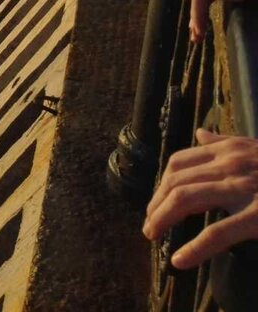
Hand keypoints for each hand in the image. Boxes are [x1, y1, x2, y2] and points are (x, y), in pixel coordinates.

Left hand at [144, 128, 257, 268]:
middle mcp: (232, 163)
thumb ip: (228, 143)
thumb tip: (201, 134)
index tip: (155, 203)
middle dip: (156, 204)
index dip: (161, 184)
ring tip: (154, 236)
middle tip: (150, 225)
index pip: (179, 162)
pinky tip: (181, 261)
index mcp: (231, 149)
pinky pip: (218, 232)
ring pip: (186, 199)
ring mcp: (244, 187)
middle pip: (176, 180)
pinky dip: (195, 248)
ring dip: (162, 219)